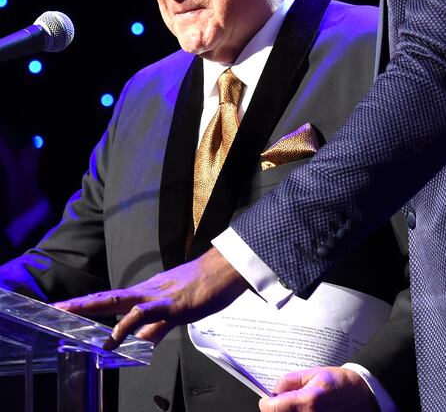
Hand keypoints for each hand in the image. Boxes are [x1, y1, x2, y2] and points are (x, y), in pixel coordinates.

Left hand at [53, 247, 245, 348]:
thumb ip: (158, 324)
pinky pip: (148, 318)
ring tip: (76, 324)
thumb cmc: (206, 284)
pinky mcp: (173, 306)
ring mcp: (159, 297)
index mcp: (148, 291)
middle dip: (81, 305)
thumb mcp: (177, 308)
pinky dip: (130, 329)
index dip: (87, 303)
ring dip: (98, 315)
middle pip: (108, 298)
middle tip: (56, 309)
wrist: (228, 267)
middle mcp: (148, 291)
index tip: (64, 307)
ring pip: (121, 305)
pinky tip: (117, 341)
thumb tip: (142, 340)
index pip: (112, 299)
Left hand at [258, 367, 378, 411]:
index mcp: (307, 401)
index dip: (266, 402)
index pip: (272, 408)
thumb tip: (274, 389)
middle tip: (282, 400)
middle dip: (276, 409)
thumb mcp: (314, 373)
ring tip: (297, 404)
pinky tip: (304, 410)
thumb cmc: (340, 383)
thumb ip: (290, 381)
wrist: (363, 395)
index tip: (268, 397)